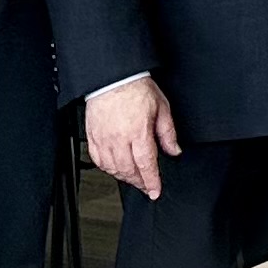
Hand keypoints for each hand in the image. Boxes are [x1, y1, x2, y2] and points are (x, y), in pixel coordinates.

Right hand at [85, 76, 181, 198]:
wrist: (112, 77)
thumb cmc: (135, 88)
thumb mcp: (161, 107)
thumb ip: (168, 132)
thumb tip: (174, 150)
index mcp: (138, 131)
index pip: (146, 164)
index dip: (151, 181)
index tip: (154, 191)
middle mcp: (119, 138)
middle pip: (128, 170)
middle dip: (139, 182)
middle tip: (146, 185)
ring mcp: (104, 138)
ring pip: (112, 168)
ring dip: (124, 177)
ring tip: (133, 178)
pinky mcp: (92, 136)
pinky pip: (97, 160)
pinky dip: (107, 168)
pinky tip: (114, 168)